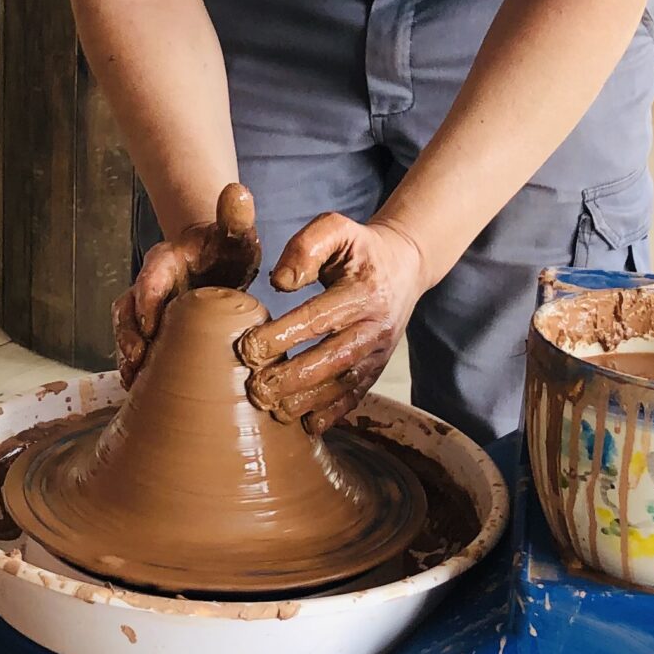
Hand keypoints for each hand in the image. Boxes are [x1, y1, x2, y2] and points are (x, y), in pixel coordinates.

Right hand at [114, 182, 261, 383]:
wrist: (216, 256)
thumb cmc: (227, 245)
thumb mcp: (236, 231)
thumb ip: (236, 215)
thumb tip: (238, 190)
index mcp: (167, 260)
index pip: (151, 276)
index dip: (147, 299)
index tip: (150, 323)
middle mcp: (151, 284)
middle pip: (128, 308)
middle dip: (129, 335)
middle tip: (137, 360)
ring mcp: (149, 308)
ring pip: (126, 330)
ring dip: (127, 355)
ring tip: (134, 380)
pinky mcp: (153, 328)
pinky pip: (136, 347)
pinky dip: (136, 367)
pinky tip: (142, 389)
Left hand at [236, 213, 428, 434]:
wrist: (405, 266)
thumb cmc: (359, 248)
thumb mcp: (337, 228)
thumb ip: (307, 245)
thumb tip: (280, 282)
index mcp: (363, 291)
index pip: (318, 318)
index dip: (282, 336)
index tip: (247, 347)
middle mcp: (375, 326)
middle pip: (332, 359)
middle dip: (291, 378)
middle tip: (255, 389)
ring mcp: (380, 351)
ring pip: (344, 383)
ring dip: (308, 402)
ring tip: (273, 411)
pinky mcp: (378, 367)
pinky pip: (358, 395)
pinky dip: (333, 414)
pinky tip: (307, 426)